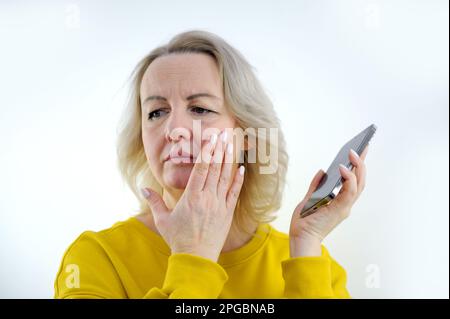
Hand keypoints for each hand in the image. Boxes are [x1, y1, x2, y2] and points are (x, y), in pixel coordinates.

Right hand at [141, 131, 244, 262]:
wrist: (196, 258)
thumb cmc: (178, 238)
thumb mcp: (162, 220)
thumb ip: (154, 201)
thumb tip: (143, 187)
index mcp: (191, 197)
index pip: (201, 169)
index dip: (207, 152)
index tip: (211, 138)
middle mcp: (207, 198)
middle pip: (215, 169)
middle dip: (220, 149)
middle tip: (224, 133)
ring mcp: (219, 205)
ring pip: (225, 177)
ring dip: (229, 159)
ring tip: (232, 144)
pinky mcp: (227, 213)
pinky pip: (234, 193)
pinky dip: (238, 180)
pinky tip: (242, 168)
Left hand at [289, 146, 368, 256]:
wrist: (300, 238)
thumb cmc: (304, 222)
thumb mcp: (310, 198)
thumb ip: (316, 185)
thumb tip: (323, 171)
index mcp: (341, 201)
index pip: (354, 181)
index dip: (359, 166)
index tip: (361, 150)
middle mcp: (346, 204)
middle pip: (360, 180)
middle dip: (362, 162)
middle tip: (362, 146)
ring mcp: (344, 207)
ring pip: (358, 185)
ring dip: (357, 167)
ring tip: (353, 152)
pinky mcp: (339, 210)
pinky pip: (348, 192)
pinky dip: (348, 179)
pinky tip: (343, 167)